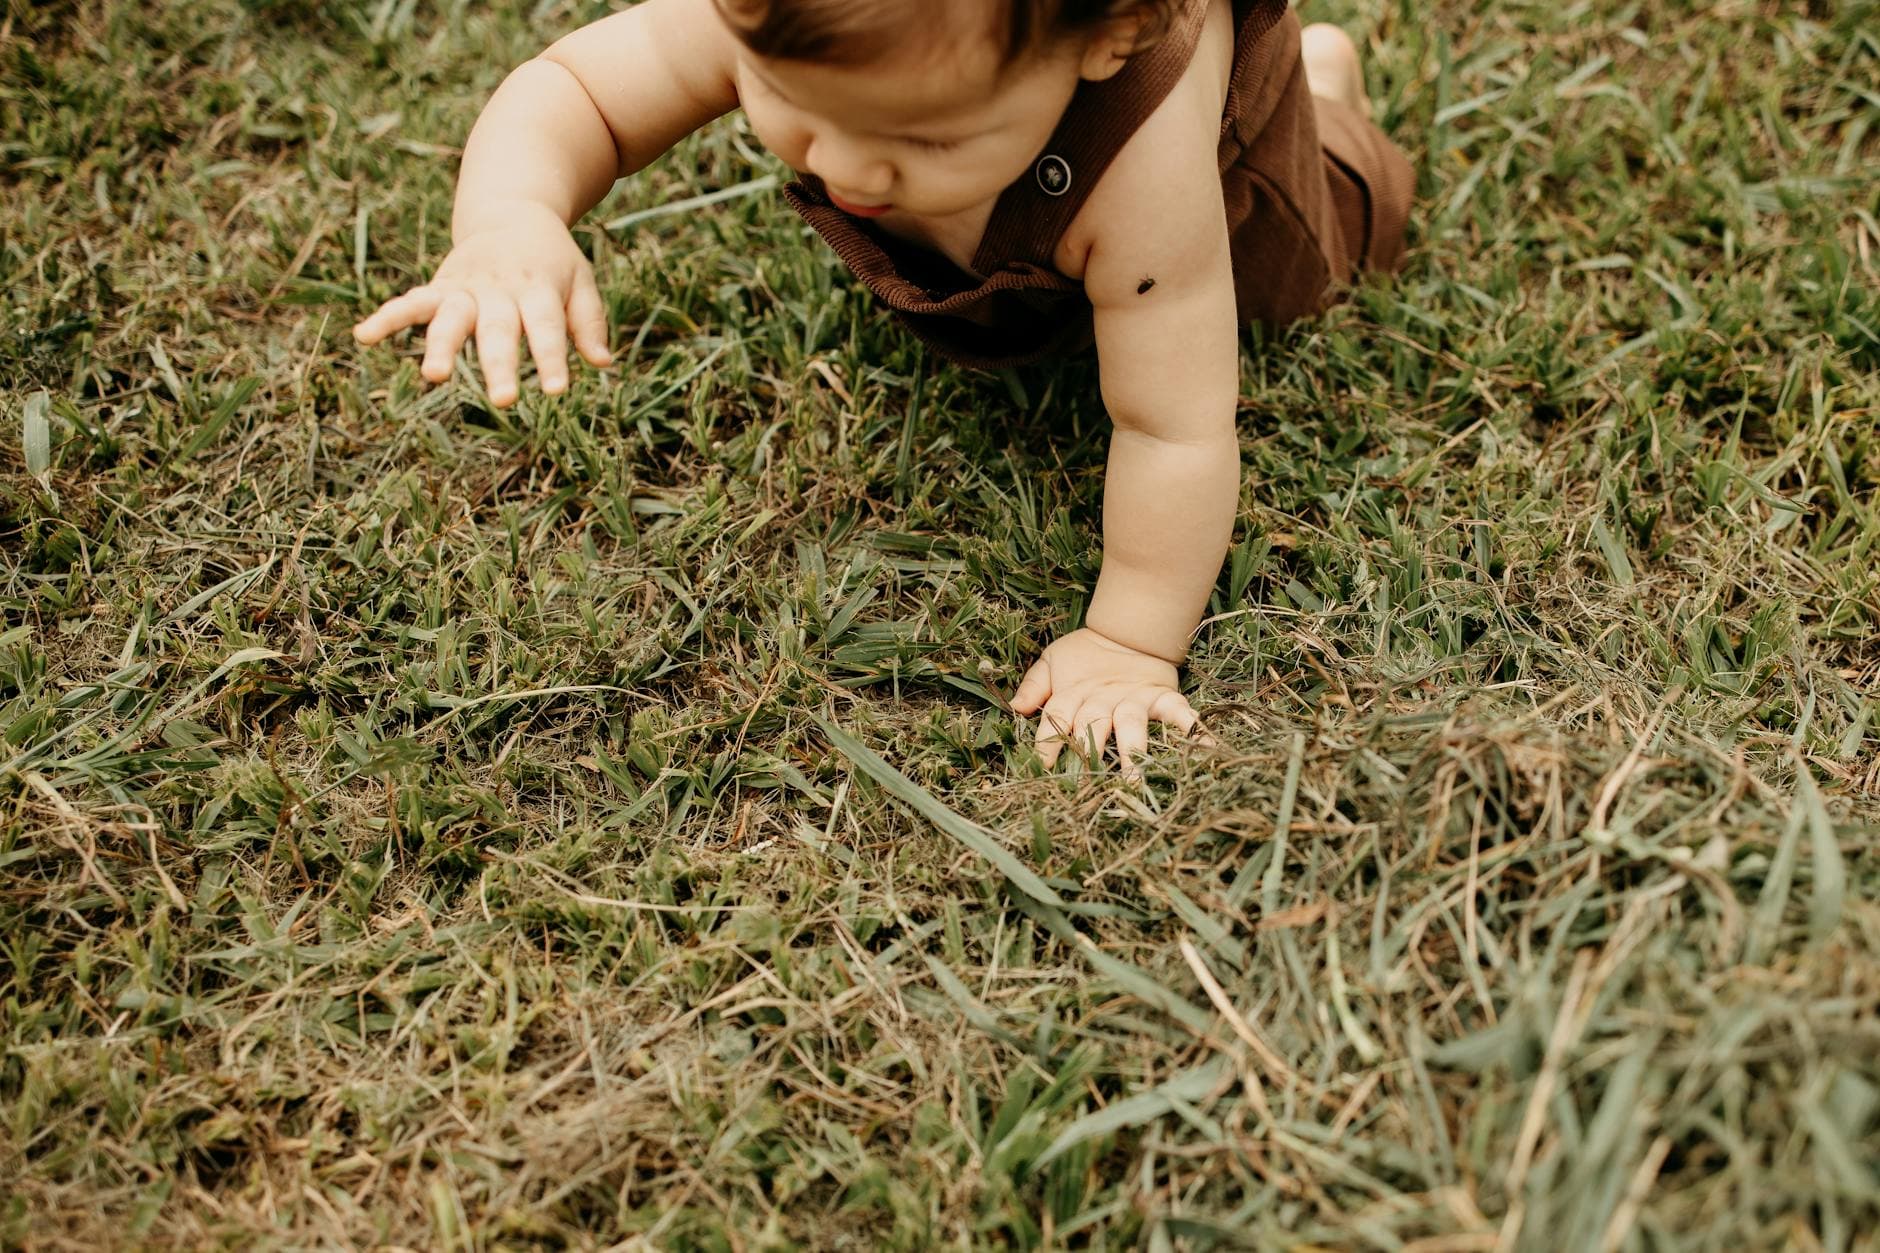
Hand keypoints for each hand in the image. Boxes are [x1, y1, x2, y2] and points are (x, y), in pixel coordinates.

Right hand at [351, 200, 612, 406]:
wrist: (512, 210)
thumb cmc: (552, 260)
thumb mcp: (580, 281)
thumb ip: (587, 321)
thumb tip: (603, 363)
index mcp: (539, 288)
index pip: (547, 328)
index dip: (552, 358)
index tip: (556, 390)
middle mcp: (500, 289)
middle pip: (498, 330)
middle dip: (499, 364)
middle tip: (504, 400)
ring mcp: (466, 287)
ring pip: (450, 318)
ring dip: (441, 346)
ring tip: (433, 376)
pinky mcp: (440, 288)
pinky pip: (411, 302)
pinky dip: (387, 317)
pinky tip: (363, 336)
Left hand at [1011, 627, 1201, 774]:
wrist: (1128, 628)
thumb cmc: (1085, 654)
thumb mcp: (1054, 662)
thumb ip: (1036, 686)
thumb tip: (1014, 708)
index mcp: (1073, 694)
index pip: (1056, 720)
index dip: (1047, 744)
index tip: (1040, 771)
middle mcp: (1102, 699)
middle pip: (1093, 728)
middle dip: (1088, 756)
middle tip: (1085, 787)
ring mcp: (1134, 699)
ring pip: (1131, 727)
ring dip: (1132, 754)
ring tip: (1135, 783)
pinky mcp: (1161, 696)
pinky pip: (1178, 713)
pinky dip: (1193, 729)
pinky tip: (1208, 748)